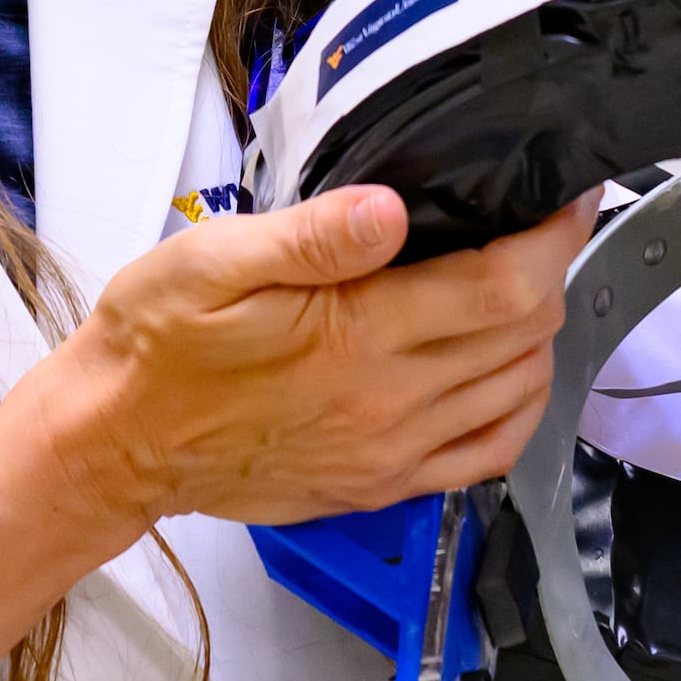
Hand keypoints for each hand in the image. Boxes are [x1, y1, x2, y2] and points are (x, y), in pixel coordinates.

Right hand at [24, 185, 593, 529]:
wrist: (114, 442)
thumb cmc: (156, 343)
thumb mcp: (212, 262)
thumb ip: (312, 236)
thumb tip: (392, 209)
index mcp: (358, 337)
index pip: (506, 287)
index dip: (556, 236)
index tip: (566, 196)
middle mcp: (390, 403)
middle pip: (527, 336)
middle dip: (551, 271)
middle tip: (538, 226)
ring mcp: (391, 452)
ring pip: (520, 391)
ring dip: (539, 334)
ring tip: (519, 284)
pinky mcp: (380, 484)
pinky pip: (487, 454)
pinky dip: (519, 406)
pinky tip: (506, 371)